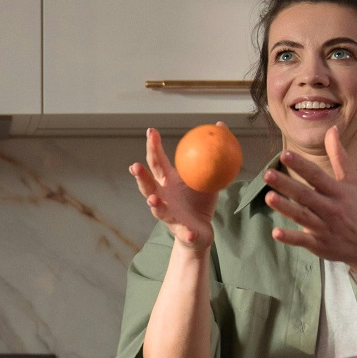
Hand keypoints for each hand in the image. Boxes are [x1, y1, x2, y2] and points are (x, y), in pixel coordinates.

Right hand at [129, 128, 218, 252]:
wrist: (200, 231)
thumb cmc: (199, 201)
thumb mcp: (208, 175)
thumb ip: (213, 153)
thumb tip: (220, 124)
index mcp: (167, 182)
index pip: (157, 162)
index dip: (152, 147)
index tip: (150, 131)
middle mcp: (162, 197)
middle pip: (148, 185)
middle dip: (140, 176)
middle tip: (135, 166)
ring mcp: (168, 215)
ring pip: (158, 210)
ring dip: (154, 204)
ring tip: (152, 200)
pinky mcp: (180, 231)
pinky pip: (183, 231)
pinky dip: (186, 232)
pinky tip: (190, 233)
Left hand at [264, 128, 356, 271]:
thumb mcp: (353, 182)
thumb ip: (339, 157)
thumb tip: (332, 130)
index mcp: (338, 191)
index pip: (317, 176)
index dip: (301, 165)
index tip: (285, 155)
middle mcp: (330, 208)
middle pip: (305, 195)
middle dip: (286, 184)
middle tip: (267, 174)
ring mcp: (324, 227)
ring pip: (302, 216)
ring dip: (285, 207)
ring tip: (268, 197)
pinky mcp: (318, 244)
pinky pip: (302, 240)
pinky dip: (290, 237)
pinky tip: (276, 232)